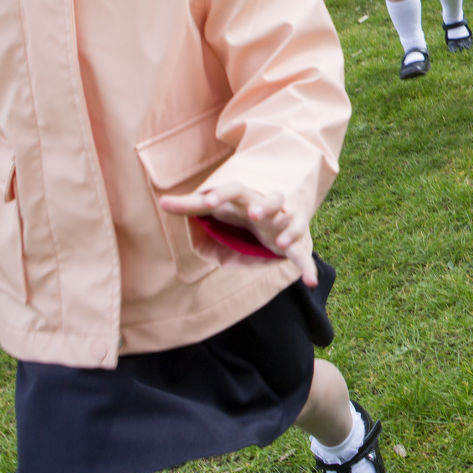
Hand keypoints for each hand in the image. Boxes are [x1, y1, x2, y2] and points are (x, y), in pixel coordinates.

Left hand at [158, 183, 317, 285]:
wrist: (274, 211)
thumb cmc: (238, 209)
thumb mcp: (216, 207)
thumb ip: (190, 206)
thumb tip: (161, 203)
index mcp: (246, 198)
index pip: (235, 190)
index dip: (222, 194)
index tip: (209, 200)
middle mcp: (268, 207)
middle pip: (272, 199)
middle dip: (265, 205)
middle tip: (255, 213)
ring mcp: (283, 223)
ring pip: (293, 221)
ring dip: (290, 230)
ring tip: (281, 243)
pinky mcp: (294, 242)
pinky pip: (303, 254)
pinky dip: (308, 267)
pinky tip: (311, 282)